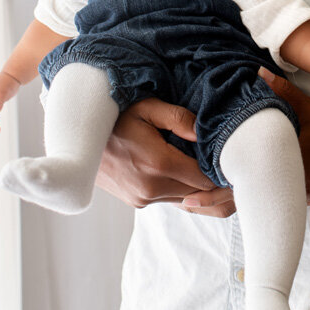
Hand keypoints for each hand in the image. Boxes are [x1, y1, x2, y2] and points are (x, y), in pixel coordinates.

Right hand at [95, 97, 235, 217]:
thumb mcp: (147, 107)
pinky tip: (189, 174)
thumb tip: (205, 132)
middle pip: (199, 194)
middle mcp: (151, 188)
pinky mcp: (137, 203)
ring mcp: (142, 198)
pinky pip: (172, 200)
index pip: (205, 180)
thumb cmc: (114, 115)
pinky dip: (184, 191)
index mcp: (157, 164)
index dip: (222, 173)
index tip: (232, 160)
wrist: (77, 136)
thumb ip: (179, 118)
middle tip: (229, 166)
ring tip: (212, 169)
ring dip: (200, 188)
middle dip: (216, 183)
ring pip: (187, 200)